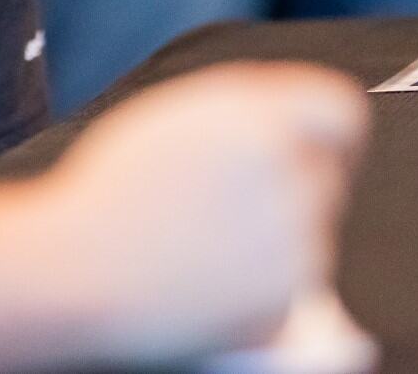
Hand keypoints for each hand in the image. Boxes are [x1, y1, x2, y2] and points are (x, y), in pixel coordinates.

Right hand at [42, 63, 368, 366]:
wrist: (75, 274)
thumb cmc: (111, 191)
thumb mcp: (174, 116)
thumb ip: (245, 110)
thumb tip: (295, 120)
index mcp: (259, 122)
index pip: (342, 112)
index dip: (328, 129)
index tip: (315, 144)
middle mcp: (287, 182)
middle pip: (327, 175)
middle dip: (293, 183)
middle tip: (232, 200)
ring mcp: (292, 251)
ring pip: (312, 234)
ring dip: (276, 236)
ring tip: (206, 241)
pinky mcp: (283, 308)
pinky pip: (291, 288)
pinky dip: (261, 285)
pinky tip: (208, 276)